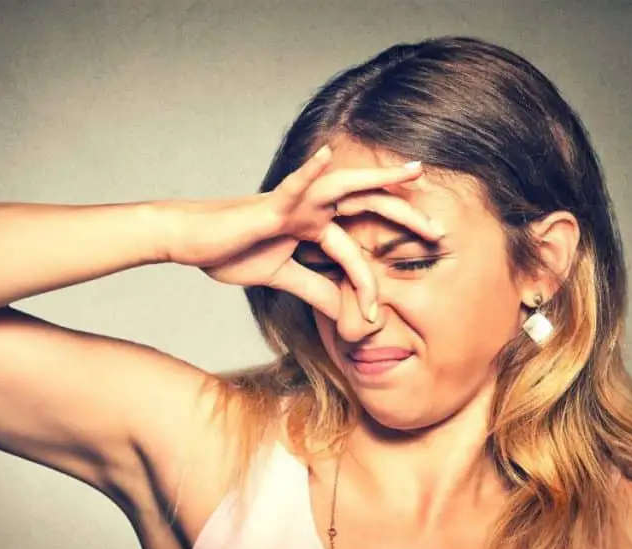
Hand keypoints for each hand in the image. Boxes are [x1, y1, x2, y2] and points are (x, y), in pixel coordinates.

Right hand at [162, 146, 442, 319]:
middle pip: (367, 207)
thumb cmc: (232, 252)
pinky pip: (293, 186)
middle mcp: (311, 210)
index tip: (395, 298)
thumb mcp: (283, 279)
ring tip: (411, 173)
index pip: (360, 242)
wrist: (192, 241)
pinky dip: (311, 171)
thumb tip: (348, 312)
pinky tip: (329, 154)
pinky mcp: (270, 207)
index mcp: (315, 227)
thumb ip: (317, 289)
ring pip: (343, 188)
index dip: (382, 266)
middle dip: (404, 216)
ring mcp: (294, 204)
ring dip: (379, 180)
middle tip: (440, 231)